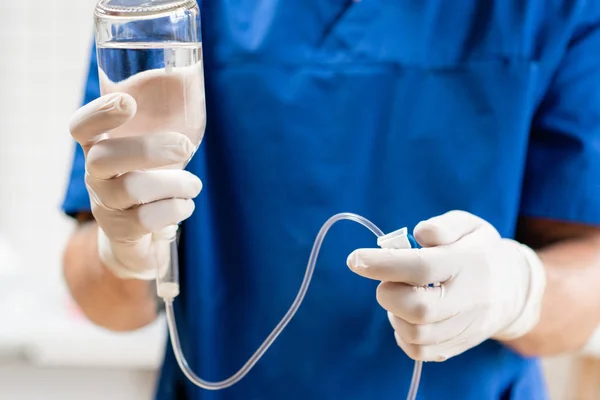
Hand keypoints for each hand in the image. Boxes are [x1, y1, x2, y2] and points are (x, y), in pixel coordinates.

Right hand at [69, 93, 201, 279]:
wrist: (141, 233)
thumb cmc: (151, 175)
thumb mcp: (154, 142)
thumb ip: (160, 111)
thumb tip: (186, 70)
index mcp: (99, 146)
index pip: (81, 127)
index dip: (99, 114)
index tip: (127, 102)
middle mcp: (94, 174)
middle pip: (104, 158)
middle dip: (150, 149)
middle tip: (185, 146)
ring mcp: (104, 204)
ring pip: (133, 189)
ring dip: (176, 183)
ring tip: (193, 185)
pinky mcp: (120, 231)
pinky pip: (148, 219)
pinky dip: (176, 209)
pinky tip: (184, 205)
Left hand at [347, 211, 545, 360]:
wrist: (513, 290)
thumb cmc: (480, 251)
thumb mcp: (469, 226)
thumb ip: (442, 226)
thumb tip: (417, 234)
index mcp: (469, 264)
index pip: (422, 267)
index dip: (383, 264)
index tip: (355, 259)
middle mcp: (469, 300)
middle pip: (419, 309)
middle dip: (389, 293)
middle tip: (388, 279)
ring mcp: (464, 328)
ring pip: (416, 335)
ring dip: (395, 313)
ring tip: (401, 294)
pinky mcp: (456, 346)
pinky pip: (419, 352)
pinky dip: (402, 334)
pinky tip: (406, 315)